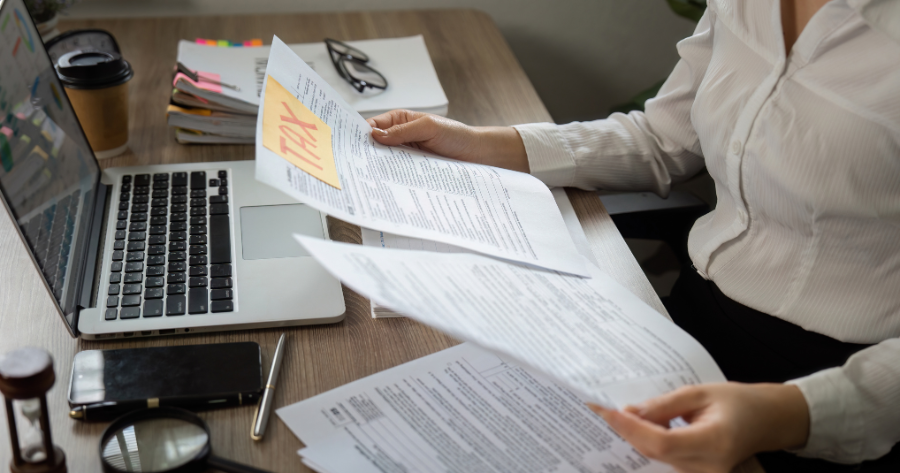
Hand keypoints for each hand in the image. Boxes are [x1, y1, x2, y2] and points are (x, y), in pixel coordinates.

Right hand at [366, 110, 529, 171]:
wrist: (478, 154)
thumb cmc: (456, 135)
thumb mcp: (429, 127)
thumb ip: (402, 132)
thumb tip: (375, 135)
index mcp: (399, 121)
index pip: (373, 126)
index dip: (360, 135)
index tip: (349, 146)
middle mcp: (400, 138)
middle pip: (376, 147)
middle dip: (366, 155)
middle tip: (355, 166)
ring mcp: (406, 155)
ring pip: (386, 162)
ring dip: (379, 169)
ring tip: (368, 178)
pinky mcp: (413, 170)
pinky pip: (399, 174)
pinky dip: (393, 179)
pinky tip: (388, 185)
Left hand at [588, 383, 809, 472]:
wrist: (769, 420)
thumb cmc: (740, 401)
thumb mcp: (700, 393)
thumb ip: (664, 405)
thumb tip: (630, 412)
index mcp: (714, 442)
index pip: (661, 442)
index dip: (631, 428)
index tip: (608, 411)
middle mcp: (710, 466)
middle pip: (655, 452)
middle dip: (627, 430)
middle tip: (601, 409)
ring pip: (658, 458)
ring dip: (636, 436)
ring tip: (616, 414)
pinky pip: (667, 460)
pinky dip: (650, 442)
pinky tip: (637, 426)